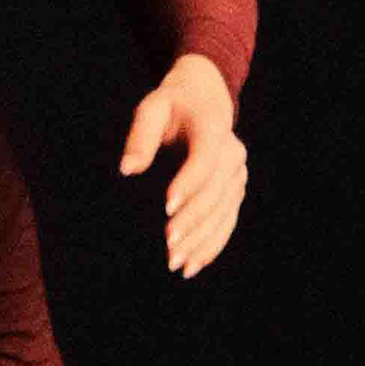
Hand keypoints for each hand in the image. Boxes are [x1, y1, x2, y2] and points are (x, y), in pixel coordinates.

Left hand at [120, 52, 248, 276]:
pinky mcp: (236, 191)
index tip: (167, 209)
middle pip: (215, 193)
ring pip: (223, 213)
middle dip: (193, 223)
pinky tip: (193, 265)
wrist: (206, 100)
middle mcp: (233, 153)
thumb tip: (126, 170)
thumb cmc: (172, 104)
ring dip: (201, 241)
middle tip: (169, 248)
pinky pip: (228, 222)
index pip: (204, 161)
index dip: (188, 185)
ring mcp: (238, 175)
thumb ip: (141, 136)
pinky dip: (212, 245)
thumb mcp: (152, 109)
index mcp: (213, 128)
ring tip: (177, 264)